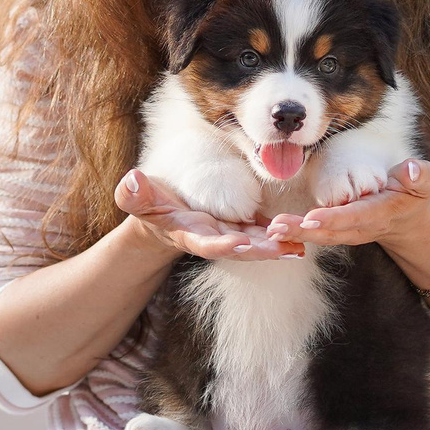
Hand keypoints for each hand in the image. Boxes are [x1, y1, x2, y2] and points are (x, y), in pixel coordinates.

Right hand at [117, 170, 302, 260]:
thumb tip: (130, 180)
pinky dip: (278, 238)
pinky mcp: (238, 227)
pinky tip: (299, 239)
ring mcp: (226, 235)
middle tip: (282, 248)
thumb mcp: (137, 199)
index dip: (222, 244)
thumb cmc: (148, 204)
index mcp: (188, 233)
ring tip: (298, 246)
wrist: (159, 215)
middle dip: (259, 250)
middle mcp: (211, 239)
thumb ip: (133, 194)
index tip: (239, 242)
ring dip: (275, 246)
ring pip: (254, 243)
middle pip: (238, 248)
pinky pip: (261, 234)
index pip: (206, 243)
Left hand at [267, 160, 429, 313]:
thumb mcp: (425, 182)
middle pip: (331, 231)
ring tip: (271, 229)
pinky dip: (296, 235)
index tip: (312, 218)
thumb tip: (413, 170)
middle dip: (304, 231)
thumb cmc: (413, 194)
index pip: (355, 216)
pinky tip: (274, 231)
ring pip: (320, 236)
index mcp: (381, 212)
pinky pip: (316, 236)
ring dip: (295, 234)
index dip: (334, 218)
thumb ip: (421, 176)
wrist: (410, 220)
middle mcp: (362, 227)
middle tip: (277, 227)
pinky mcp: (339, 232)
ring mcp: (349, 233)